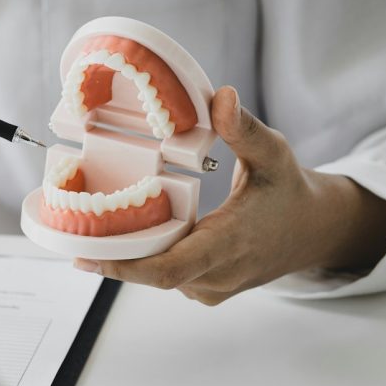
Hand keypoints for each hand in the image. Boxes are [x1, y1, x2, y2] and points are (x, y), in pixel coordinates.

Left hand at [74, 87, 385, 304]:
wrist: (314, 230)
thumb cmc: (290, 190)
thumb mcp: (274, 154)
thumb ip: (245, 129)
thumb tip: (220, 97)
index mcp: (232, 242)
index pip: (169, 268)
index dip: (126, 267)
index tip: (87, 258)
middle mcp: (219, 273)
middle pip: (153, 276)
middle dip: (112, 260)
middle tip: (71, 239)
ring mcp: (213, 286)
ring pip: (158, 278)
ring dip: (127, 258)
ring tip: (88, 233)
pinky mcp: (207, 288)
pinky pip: (168, 278)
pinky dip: (144, 260)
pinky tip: (120, 239)